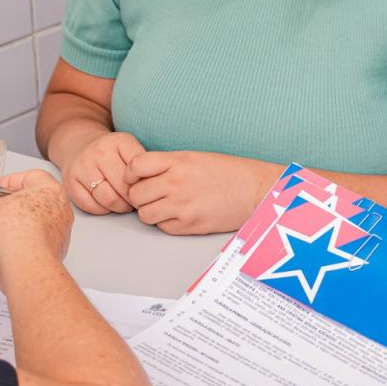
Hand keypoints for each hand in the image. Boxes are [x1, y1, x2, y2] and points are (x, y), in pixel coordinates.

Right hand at [0, 169, 72, 286]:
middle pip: (20, 209)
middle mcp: (56, 212)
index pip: (30, 178)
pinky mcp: (45, 257)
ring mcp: (53, 236)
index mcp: (50, 191)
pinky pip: (20, 250)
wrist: (25, 268)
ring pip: (16, 233)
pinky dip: (0, 253)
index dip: (7, 182)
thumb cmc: (14, 232)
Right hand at [61, 131, 145, 214]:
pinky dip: (102, 209)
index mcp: (119, 142)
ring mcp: (82, 167)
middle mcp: (99, 152)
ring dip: (120, 207)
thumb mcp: (130, 147)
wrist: (79, 144)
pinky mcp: (70, 182)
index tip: (147, 189)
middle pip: (124, 188)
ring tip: (125, 204)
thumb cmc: (112, 151)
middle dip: (134, 199)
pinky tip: (108, 204)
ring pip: (108, 199)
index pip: (138, 172)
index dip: (146, 185)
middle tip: (138, 202)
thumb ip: (144, 163)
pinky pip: (90, 205)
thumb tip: (158, 185)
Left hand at [124, 151, 271, 235]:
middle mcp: (176, 182)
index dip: (131, 174)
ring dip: (152, 212)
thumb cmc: (228, 172)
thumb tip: (142, 176)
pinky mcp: (190, 225)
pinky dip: (167, 223)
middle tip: (153, 195)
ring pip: (145, 215)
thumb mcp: (195, 157)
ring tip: (166, 206)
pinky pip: (163, 228)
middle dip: (141, 196)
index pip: (135, 167)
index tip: (137, 178)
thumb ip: (168, 165)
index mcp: (177, 161)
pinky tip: (181, 215)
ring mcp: (182, 205)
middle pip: (136, 194)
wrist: (255, 190)